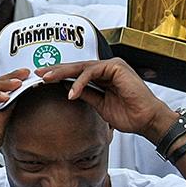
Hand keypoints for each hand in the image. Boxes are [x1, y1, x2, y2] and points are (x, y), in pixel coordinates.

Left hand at [37, 58, 174, 141]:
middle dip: (56, 69)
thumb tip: (68, 90)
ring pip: (82, 66)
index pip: (78, 72)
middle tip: (39, 73)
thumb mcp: (100, 105)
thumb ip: (86, 95)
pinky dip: (80, 82)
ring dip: (63, 72)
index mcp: (104, 76)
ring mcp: (112, 66)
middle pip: (77, 66)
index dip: (60, 75)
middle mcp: (107, 68)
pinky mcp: (116, 67)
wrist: (146, 120)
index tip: (43, 79)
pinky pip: (92, 72)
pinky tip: (72, 92)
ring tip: (48, 79)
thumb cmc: (129, 115)